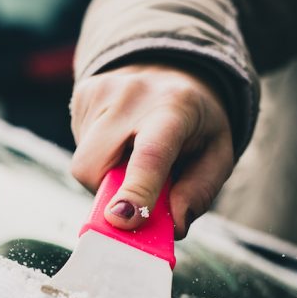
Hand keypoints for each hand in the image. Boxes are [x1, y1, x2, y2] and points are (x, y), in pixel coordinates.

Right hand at [70, 63, 232, 238]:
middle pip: (95, 165)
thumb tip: (172, 227)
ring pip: (84, 164)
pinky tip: (119, 143)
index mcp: (176, 107)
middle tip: (136, 196)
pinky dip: (98, 160)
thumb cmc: (196, 122)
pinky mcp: (82, 94)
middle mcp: (133, 94)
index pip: (150, 154)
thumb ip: (199, 192)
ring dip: (105, 178)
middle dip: (109, 195)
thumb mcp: (216, 154)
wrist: (173, 70)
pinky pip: (80, 149)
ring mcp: (101, 91)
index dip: (135, 192)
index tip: (123, 221)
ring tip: (131, 160)